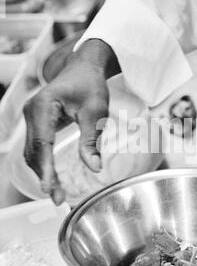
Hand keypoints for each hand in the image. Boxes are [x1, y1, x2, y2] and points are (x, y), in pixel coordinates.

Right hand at [24, 39, 120, 204]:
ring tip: (57, 193)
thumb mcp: (96, 113)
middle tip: (58, 197)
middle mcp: (32, 110)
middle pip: (35, 150)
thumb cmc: (91, 86)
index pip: (42, 142)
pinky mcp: (36, 122)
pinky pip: (36, 146)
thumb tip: (94, 168)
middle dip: (45, 175)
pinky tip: (52, 178)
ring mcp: (31, 116)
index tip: (48, 188)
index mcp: (44, 105)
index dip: (45, 167)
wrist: (84, 68)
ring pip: (33, 151)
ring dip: (43, 172)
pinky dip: (43, 163)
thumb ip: (92, 141)